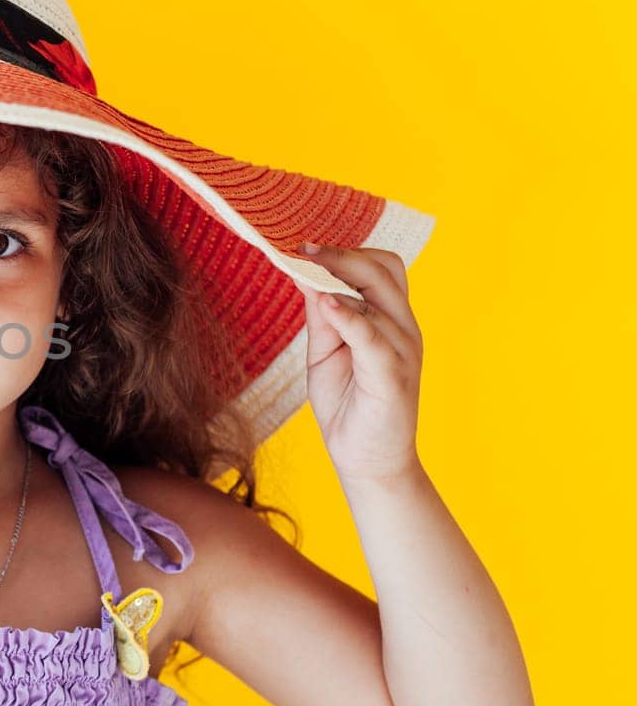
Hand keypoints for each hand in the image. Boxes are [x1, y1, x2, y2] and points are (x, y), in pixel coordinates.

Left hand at [291, 242, 424, 484]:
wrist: (366, 461)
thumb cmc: (347, 404)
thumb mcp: (326, 352)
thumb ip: (321, 316)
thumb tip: (304, 274)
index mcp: (391, 319)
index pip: (381, 267)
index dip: (346, 251)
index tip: (303, 244)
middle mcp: (404, 329)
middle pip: (383, 271)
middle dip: (341, 254)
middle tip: (302, 248)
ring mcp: (403, 351)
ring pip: (380, 297)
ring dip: (340, 278)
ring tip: (305, 267)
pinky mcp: (392, 377)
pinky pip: (373, 338)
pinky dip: (350, 317)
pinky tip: (326, 304)